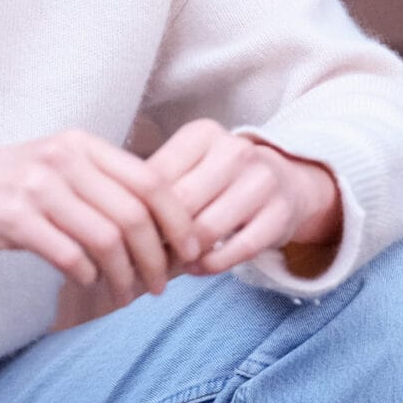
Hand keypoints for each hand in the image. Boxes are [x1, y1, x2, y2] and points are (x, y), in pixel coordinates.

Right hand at [0, 130, 208, 302]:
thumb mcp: (53, 170)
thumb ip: (99, 186)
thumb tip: (160, 224)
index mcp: (80, 144)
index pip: (151, 181)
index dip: (179, 221)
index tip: (190, 253)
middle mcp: (62, 159)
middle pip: (136, 213)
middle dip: (157, 257)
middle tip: (160, 286)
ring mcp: (37, 187)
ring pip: (108, 238)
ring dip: (125, 275)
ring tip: (127, 295)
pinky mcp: (13, 218)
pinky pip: (70, 255)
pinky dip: (87, 277)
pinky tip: (85, 285)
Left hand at [143, 119, 342, 278]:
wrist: (285, 182)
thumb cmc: (219, 178)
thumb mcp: (189, 167)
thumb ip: (156, 185)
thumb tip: (117, 220)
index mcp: (203, 134)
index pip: (157, 176)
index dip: (139, 210)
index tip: (129, 232)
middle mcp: (235, 151)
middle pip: (182, 203)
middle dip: (161, 235)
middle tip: (147, 254)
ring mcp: (262, 181)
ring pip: (208, 229)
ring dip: (185, 255)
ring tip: (171, 263)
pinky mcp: (281, 213)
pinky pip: (239, 249)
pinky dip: (212, 265)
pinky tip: (198, 268)